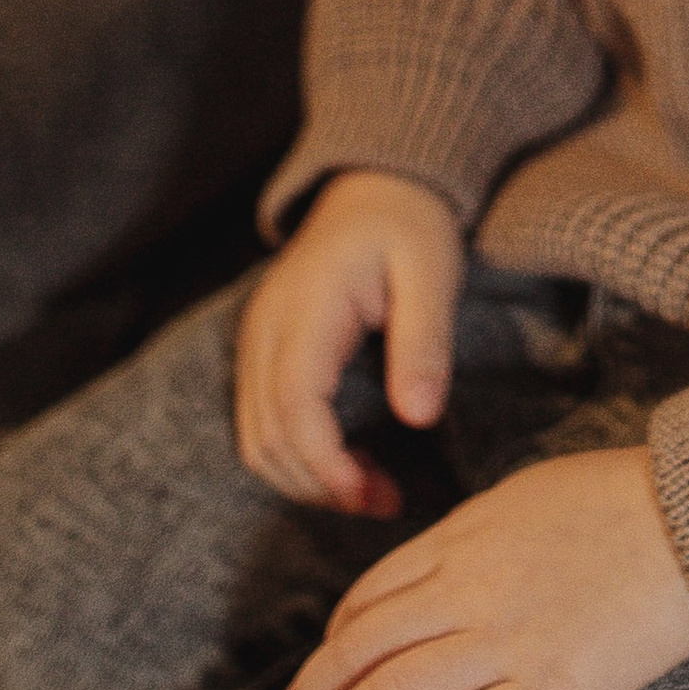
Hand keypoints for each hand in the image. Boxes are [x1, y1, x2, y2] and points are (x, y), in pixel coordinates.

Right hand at [235, 171, 464, 517]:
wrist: (375, 187)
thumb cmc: (408, 227)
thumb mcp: (432, 273)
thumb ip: (424, 343)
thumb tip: (420, 418)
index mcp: (307, 307)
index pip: (294, 405)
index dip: (325, 464)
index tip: (371, 496)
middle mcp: (266, 328)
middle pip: (266, 435)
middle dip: (320, 485)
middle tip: (385, 502)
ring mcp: (256, 341)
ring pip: (256, 439)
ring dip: (306, 479)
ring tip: (371, 491)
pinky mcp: (262, 352)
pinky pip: (261, 424)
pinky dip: (295, 458)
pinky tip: (346, 464)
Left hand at [273, 440, 688, 689]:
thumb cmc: (625, 498)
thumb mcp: (530, 494)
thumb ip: (481, 535)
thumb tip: (449, 563)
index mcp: (464, 535)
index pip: (371, 595)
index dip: (334, 640)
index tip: (324, 669)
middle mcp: (467, 587)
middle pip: (360, 646)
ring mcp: (503, 639)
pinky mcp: (545, 688)